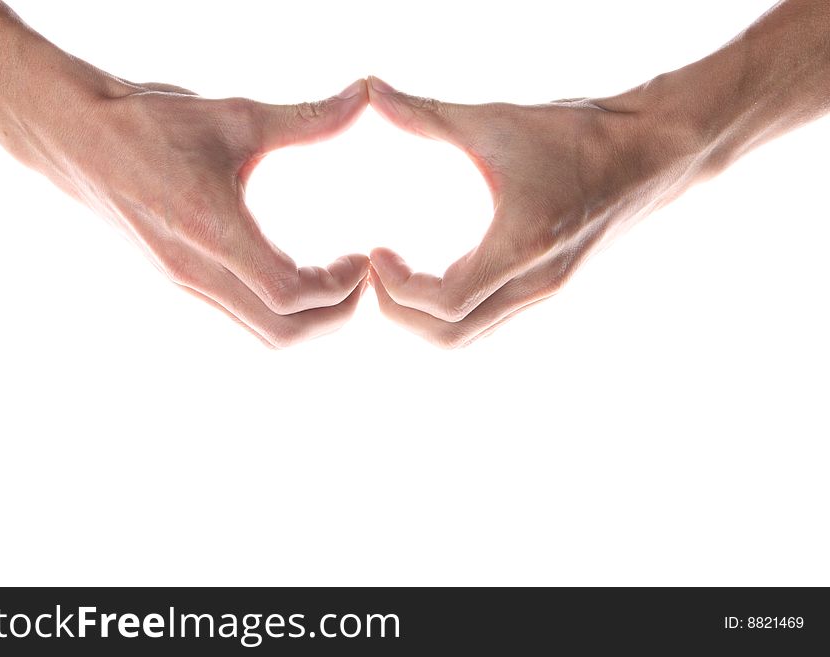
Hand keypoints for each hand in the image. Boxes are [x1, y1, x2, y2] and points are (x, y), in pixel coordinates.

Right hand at [46, 78, 370, 347]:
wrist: (76, 137)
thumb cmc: (149, 122)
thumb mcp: (234, 116)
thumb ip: (304, 117)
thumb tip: (364, 94)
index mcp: (211, 230)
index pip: (288, 294)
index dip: (338, 286)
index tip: (360, 257)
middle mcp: (197, 271)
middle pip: (282, 333)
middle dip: (334, 315)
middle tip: (358, 278)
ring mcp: (188, 283)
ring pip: (263, 333)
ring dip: (310, 318)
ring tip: (334, 279)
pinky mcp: (184, 282)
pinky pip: (244, 318)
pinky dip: (283, 311)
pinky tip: (299, 273)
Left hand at [366, 76, 703, 347]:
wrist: (658, 151)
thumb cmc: (583, 134)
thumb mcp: (499, 120)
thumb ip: (430, 114)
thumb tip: (370, 89)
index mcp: (522, 246)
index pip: (446, 302)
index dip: (399, 289)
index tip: (377, 253)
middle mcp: (536, 282)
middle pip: (452, 337)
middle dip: (403, 314)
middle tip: (380, 273)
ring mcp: (546, 292)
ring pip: (473, 336)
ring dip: (427, 318)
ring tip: (401, 277)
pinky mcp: (550, 287)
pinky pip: (491, 320)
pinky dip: (454, 310)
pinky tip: (439, 271)